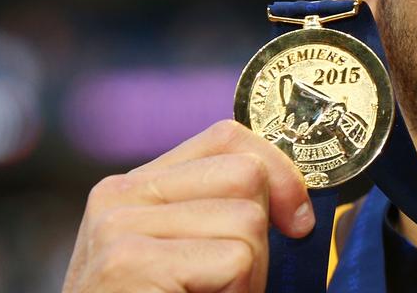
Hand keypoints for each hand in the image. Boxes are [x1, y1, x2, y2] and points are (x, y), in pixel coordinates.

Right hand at [62, 120, 313, 292]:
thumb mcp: (187, 254)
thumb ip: (218, 211)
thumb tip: (297, 200)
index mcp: (136, 186)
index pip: (227, 138)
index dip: (279, 171)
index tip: (297, 220)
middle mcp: (120, 195)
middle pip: (246, 174)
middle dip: (262, 234)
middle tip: (231, 282)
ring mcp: (119, 225)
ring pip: (247, 219)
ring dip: (250, 274)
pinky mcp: (129, 260)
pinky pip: (234, 258)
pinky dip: (238, 292)